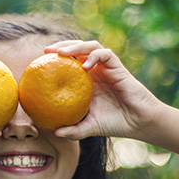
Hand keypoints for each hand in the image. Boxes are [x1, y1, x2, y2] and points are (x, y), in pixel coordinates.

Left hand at [44, 40, 164, 139]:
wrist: (139, 122)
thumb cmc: (115, 123)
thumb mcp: (89, 128)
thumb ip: (74, 130)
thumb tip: (55, 133)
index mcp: (85, 81)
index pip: (68, 62)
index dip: (54, 59)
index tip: (39, 62)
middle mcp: (95, 71)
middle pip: (77, 49)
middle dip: (61, 46)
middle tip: (46, 51)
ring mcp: (106, 67)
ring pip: (90, 47)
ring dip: (75, 46)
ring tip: (62, 53)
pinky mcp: (118, 67)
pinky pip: (105, 54)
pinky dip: (94, 56)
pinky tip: (85, 66)